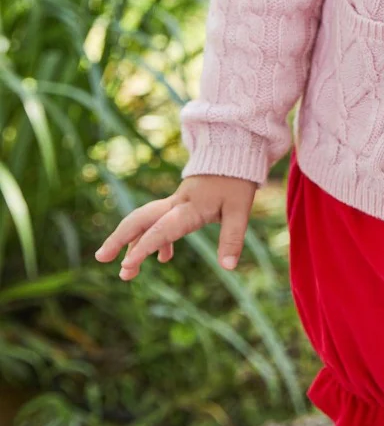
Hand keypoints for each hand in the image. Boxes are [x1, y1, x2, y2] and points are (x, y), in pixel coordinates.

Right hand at [94, 173, 258, 279]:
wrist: (235, 151)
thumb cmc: (237, 181)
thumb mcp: (240, 209)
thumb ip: (233, 237)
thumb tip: (228, 267)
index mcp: (190, 206)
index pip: (162, 229)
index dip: (144, 246)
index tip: (126, 265)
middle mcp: (177, 203)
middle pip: (141, 219)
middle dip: (120, 238)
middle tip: (100, 258)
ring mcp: (176, 202)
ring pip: (146, 221)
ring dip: (133, 243)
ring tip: (126, 273)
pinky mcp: (180, 203)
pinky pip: (160, 222)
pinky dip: (156, 239)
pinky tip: (163, 258)